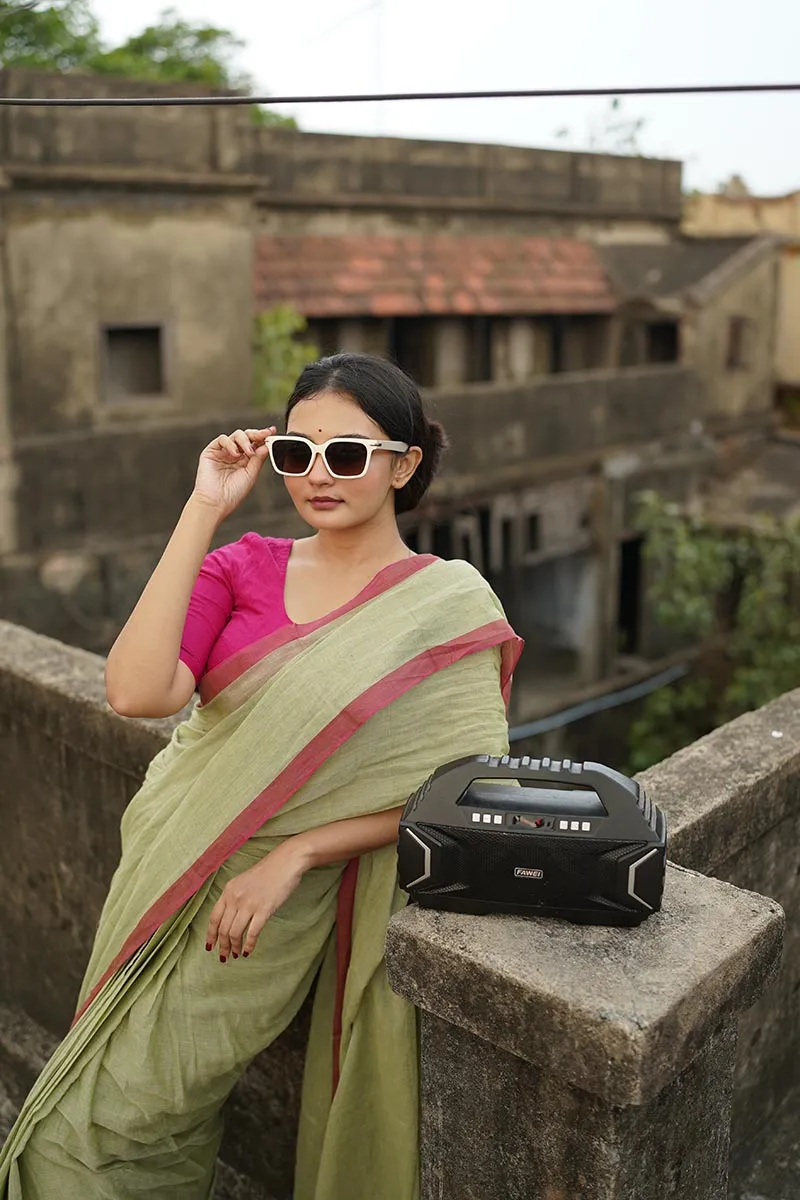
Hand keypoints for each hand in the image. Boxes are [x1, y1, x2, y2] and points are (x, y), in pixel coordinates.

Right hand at [191, 425, 276, 518]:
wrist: (216, 502)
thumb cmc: (233, 493)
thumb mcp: (251, 474)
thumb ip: (258, 459)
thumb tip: (267, 445)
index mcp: (245, 461)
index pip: (256, 444)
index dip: (263, 437)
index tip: (272, 431)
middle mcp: (235, 455)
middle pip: (247, 436)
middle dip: (256, 434)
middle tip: (264, 435)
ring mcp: (223, 452)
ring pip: (236, 435)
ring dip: (245, 440)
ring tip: (248, 452)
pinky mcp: (211, 451)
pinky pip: (222, 439)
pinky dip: (230, 443)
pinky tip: (235, 454)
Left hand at [205, 842, 308, 961]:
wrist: (286, 861)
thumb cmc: (268, 871)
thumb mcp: (244, 881)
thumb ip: (235, 897)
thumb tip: (231, 918)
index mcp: (228, 890)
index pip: (214, 917)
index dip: (210, 934)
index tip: (210, 946)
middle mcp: (235, 898)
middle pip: (223, 928)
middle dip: (222, 945)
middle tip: (224, 956)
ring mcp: (249, 904)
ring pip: (235, 933)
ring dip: (234, 947)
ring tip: (236, 954)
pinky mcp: (264, 909)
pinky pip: (252, 933)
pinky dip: (249, 945)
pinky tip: (248, 951)